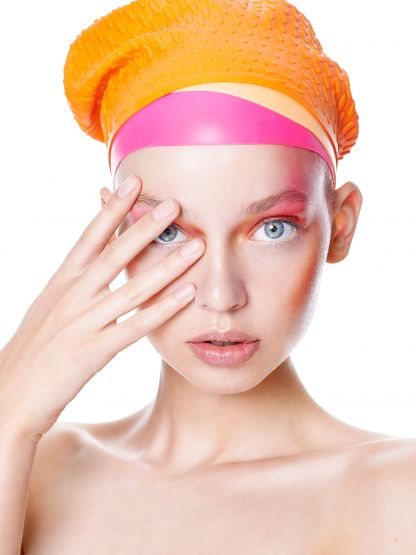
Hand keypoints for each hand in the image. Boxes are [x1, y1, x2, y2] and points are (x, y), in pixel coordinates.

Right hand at [0, 175, 204, 442]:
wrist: (7, 396)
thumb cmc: (34, 350)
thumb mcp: (50, 306)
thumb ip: (74, 282)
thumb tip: (93, 257)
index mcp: (60, 283)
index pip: (89, 237)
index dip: (112, 209)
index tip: (133, 183)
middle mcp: (71, 297)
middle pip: (113, 254)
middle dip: (144, 227)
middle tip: (173, 203)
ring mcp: (82, 323)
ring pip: (131, 288)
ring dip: (166, 265)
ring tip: (195, 246)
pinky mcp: (92, 352)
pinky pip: (134, 326)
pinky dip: (162, 309)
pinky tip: (187, 295)